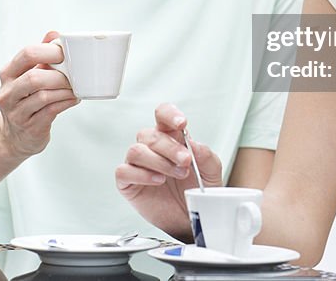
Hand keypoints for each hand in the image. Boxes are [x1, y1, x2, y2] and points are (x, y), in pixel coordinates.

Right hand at [0, 31, 79, 157]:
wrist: (15, 136)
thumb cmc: (26, 100)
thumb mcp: (28, 75)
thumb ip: (41, 55)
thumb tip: (54, 34)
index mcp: (8, 74)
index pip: (26, 55)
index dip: (49, 52)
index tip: (66, 53)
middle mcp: (8, 92)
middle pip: (34, 78)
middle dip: (59, 75)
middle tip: (74, 74)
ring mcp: (16, 112)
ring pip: (44, 96)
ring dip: (65, 90)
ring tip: (76, 87)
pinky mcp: (29, 127)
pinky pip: (51, 111)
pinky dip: (66, 102)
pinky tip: (74, 98)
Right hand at [115, 103, 223, 238]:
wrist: (192, 220)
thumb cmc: (198, 192)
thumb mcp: (211, 172)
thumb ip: (206, 156)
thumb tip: (194, 144)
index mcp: (170, 138)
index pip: (162, 115)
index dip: (169, 115)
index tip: (181, 124)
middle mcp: (152, 148)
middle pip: (150, 135)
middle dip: (170, 148)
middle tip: (186, 161)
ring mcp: (138, 165)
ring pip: (136, 151)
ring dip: (158, 161)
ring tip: (175, 174)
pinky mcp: (128, 183)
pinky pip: (124, 171)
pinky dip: (141, 175)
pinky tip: (158, 180)